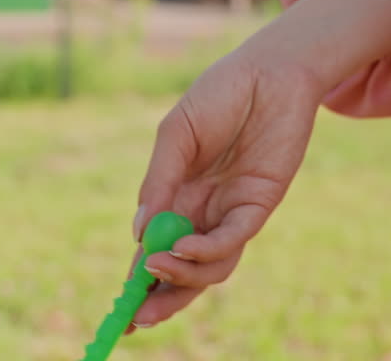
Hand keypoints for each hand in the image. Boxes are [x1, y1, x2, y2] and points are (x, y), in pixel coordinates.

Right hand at [125, 0, 390, 329]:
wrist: (270, 71)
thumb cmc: (220, 94)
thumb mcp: (177, 134)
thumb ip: (159, 181)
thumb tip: (140, 233)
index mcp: (177, 194)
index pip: (156, 248)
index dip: (138, 278)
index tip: (121, 307)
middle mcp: (205, 210)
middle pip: (184, 269)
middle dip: (162, 297)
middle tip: (139, 318)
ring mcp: (233, 210)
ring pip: (209, 264)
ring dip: (182, 275)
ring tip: (158, 268)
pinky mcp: (260, 204)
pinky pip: (233, 239)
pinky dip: (207, 250)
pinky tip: (183, 248)